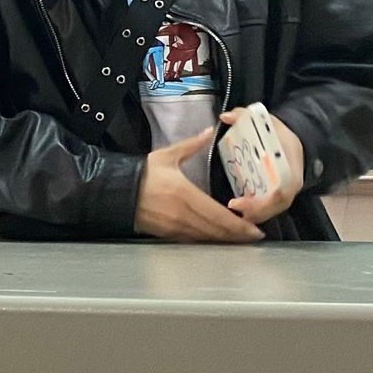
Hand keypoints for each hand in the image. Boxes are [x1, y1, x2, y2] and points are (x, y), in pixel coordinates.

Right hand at [132, 126, 261, 242]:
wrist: (118, 191)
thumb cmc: (144, 173)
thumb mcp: (167, 155)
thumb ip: (192, 145)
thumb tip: (209, 131)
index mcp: (185, 193)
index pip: (219, 214)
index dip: (239, 225)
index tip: (255, 228)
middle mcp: (183, 214)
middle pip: (216, 230)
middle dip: (238, 235)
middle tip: (255, 236)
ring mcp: (175, 226)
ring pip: (207, 238)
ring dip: (225, 240)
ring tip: (242, 239)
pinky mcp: (168, 234)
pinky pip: (194, 240)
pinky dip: (209, 241)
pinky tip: (219, 240)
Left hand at [223, 105, 304, 225]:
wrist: (294, 141)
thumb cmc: (278, 134)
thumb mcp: (264, 120)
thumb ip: (244, 115)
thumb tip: (225, 117)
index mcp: (291, 166)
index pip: (281, 190)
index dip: (262, 200)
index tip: (240, 200)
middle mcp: (292, 183)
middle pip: (276, 205)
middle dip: (256, 211)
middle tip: (233, 208)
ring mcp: (288, 192)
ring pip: (273, 211)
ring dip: (255, 215)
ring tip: (233, 213)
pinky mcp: (281, 196)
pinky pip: (270, 210)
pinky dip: (256, 213)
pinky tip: (241, 213)